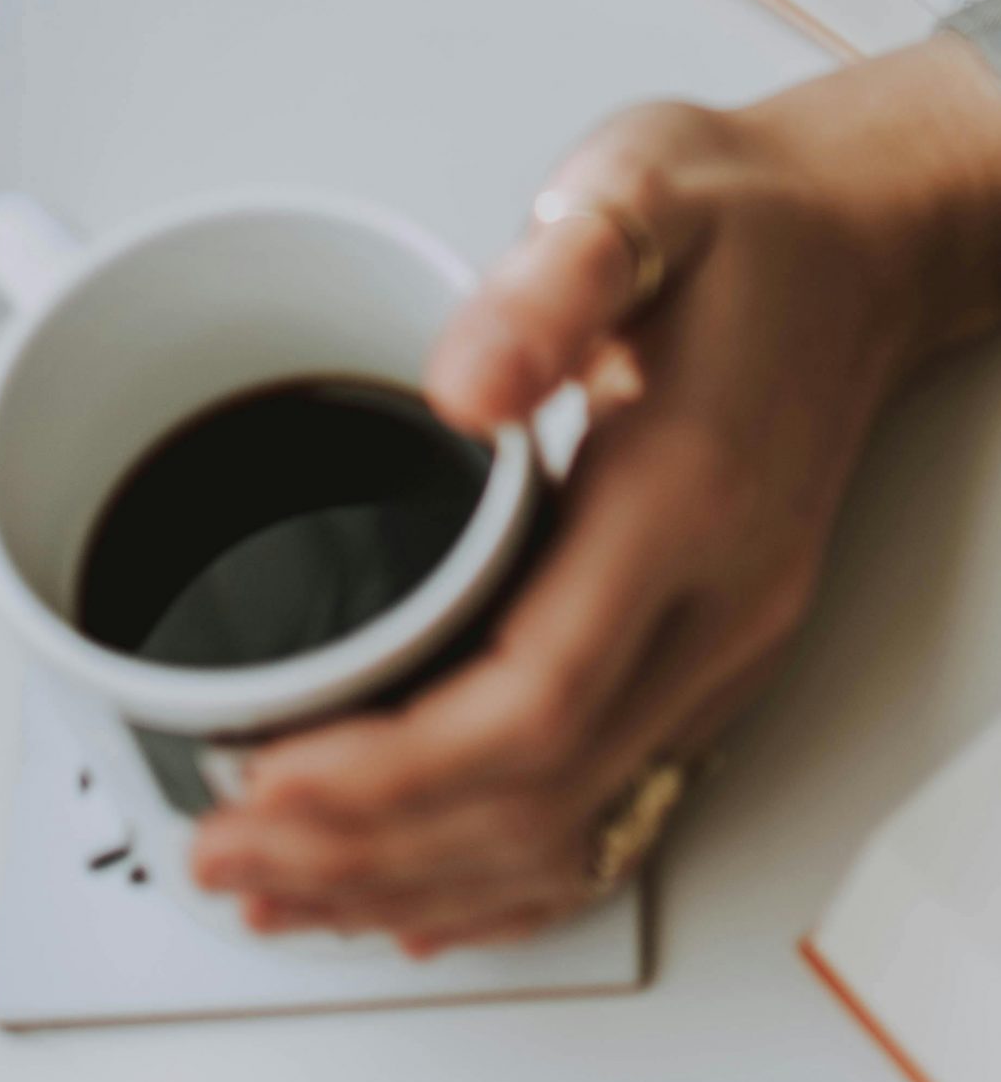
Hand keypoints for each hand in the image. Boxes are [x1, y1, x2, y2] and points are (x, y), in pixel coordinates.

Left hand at [192, 34, 1000, 952]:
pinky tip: (426, 891)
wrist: (858, 241)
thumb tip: (465, 385)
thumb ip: (554, 283)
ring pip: (573, 822)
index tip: (267, 780)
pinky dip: (506, 871)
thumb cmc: (742, 217)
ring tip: (282, 887)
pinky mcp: (715, 651)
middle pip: (542, 795)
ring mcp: (728, 641)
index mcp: (686, 501)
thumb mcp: (637, 191)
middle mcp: (722, 600)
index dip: (392, 770)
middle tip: (224, 851)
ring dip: (419, 877)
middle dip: (368, 848)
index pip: (536, 699)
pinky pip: (612, 801)